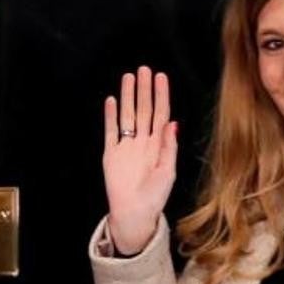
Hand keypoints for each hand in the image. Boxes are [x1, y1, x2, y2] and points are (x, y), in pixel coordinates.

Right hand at [102, 65, 177, 254]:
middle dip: (144, 89)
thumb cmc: (154, 197)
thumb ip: (168, 147)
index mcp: (158, 145)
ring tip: (128, 77)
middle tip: (144, 69)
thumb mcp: (168, 172)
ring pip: (127, 115)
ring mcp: (127, 146)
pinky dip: (110, 116)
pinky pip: (111, 131)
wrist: (134, 214)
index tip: (161, 77)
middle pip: (144, 109)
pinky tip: (111, 101)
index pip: (161, 114)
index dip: (161, 95)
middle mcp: (143, 142)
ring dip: (127, 97)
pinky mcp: (111, 154)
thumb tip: (173, 123)